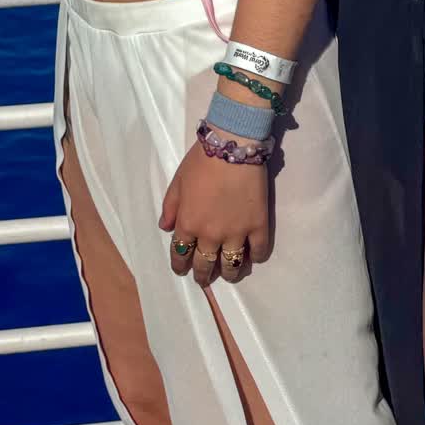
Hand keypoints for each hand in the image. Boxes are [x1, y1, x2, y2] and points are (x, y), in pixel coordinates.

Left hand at [159, 142, 269, 287]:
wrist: (232, 145)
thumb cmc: (202, 160)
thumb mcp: (177, 181)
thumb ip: (170, 207)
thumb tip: (165, 228)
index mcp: (188, 224)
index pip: (181, 254)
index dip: (180, 266)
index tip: (182, 270)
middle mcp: (210, 235)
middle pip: (205, 265)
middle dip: (202, 275)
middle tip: (204, 278)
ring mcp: (236, 233)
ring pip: (231, 266)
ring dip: (228, 274)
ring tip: (228, 274)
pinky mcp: (258, 226)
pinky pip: (258, 252)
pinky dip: (254, 258)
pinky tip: (251, 257)